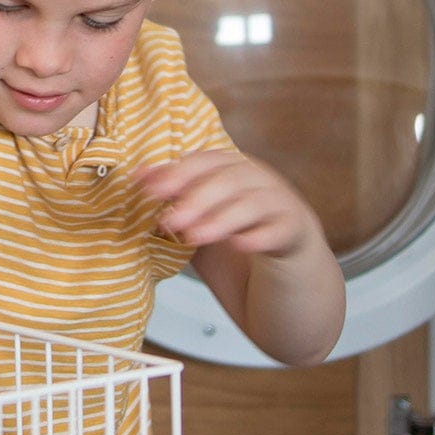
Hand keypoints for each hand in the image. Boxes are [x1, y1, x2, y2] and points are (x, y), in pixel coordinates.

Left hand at [136, 148, 344, 365]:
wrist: (289, 273)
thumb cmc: (238, 240)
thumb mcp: (203, 219)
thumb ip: (177, 200)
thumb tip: (138, 179)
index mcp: (235, 169)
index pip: (206, 161)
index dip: (177, 172)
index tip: (149, 189)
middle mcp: (261, 181)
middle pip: (229, 179)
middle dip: (196, 197)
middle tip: (170, 220)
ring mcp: (281, 206)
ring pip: (253, 204)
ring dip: (221, 218)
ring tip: (194, 236)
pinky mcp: (296, 235)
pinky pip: (280, 231)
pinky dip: (260, 236)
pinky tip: (240, 243)